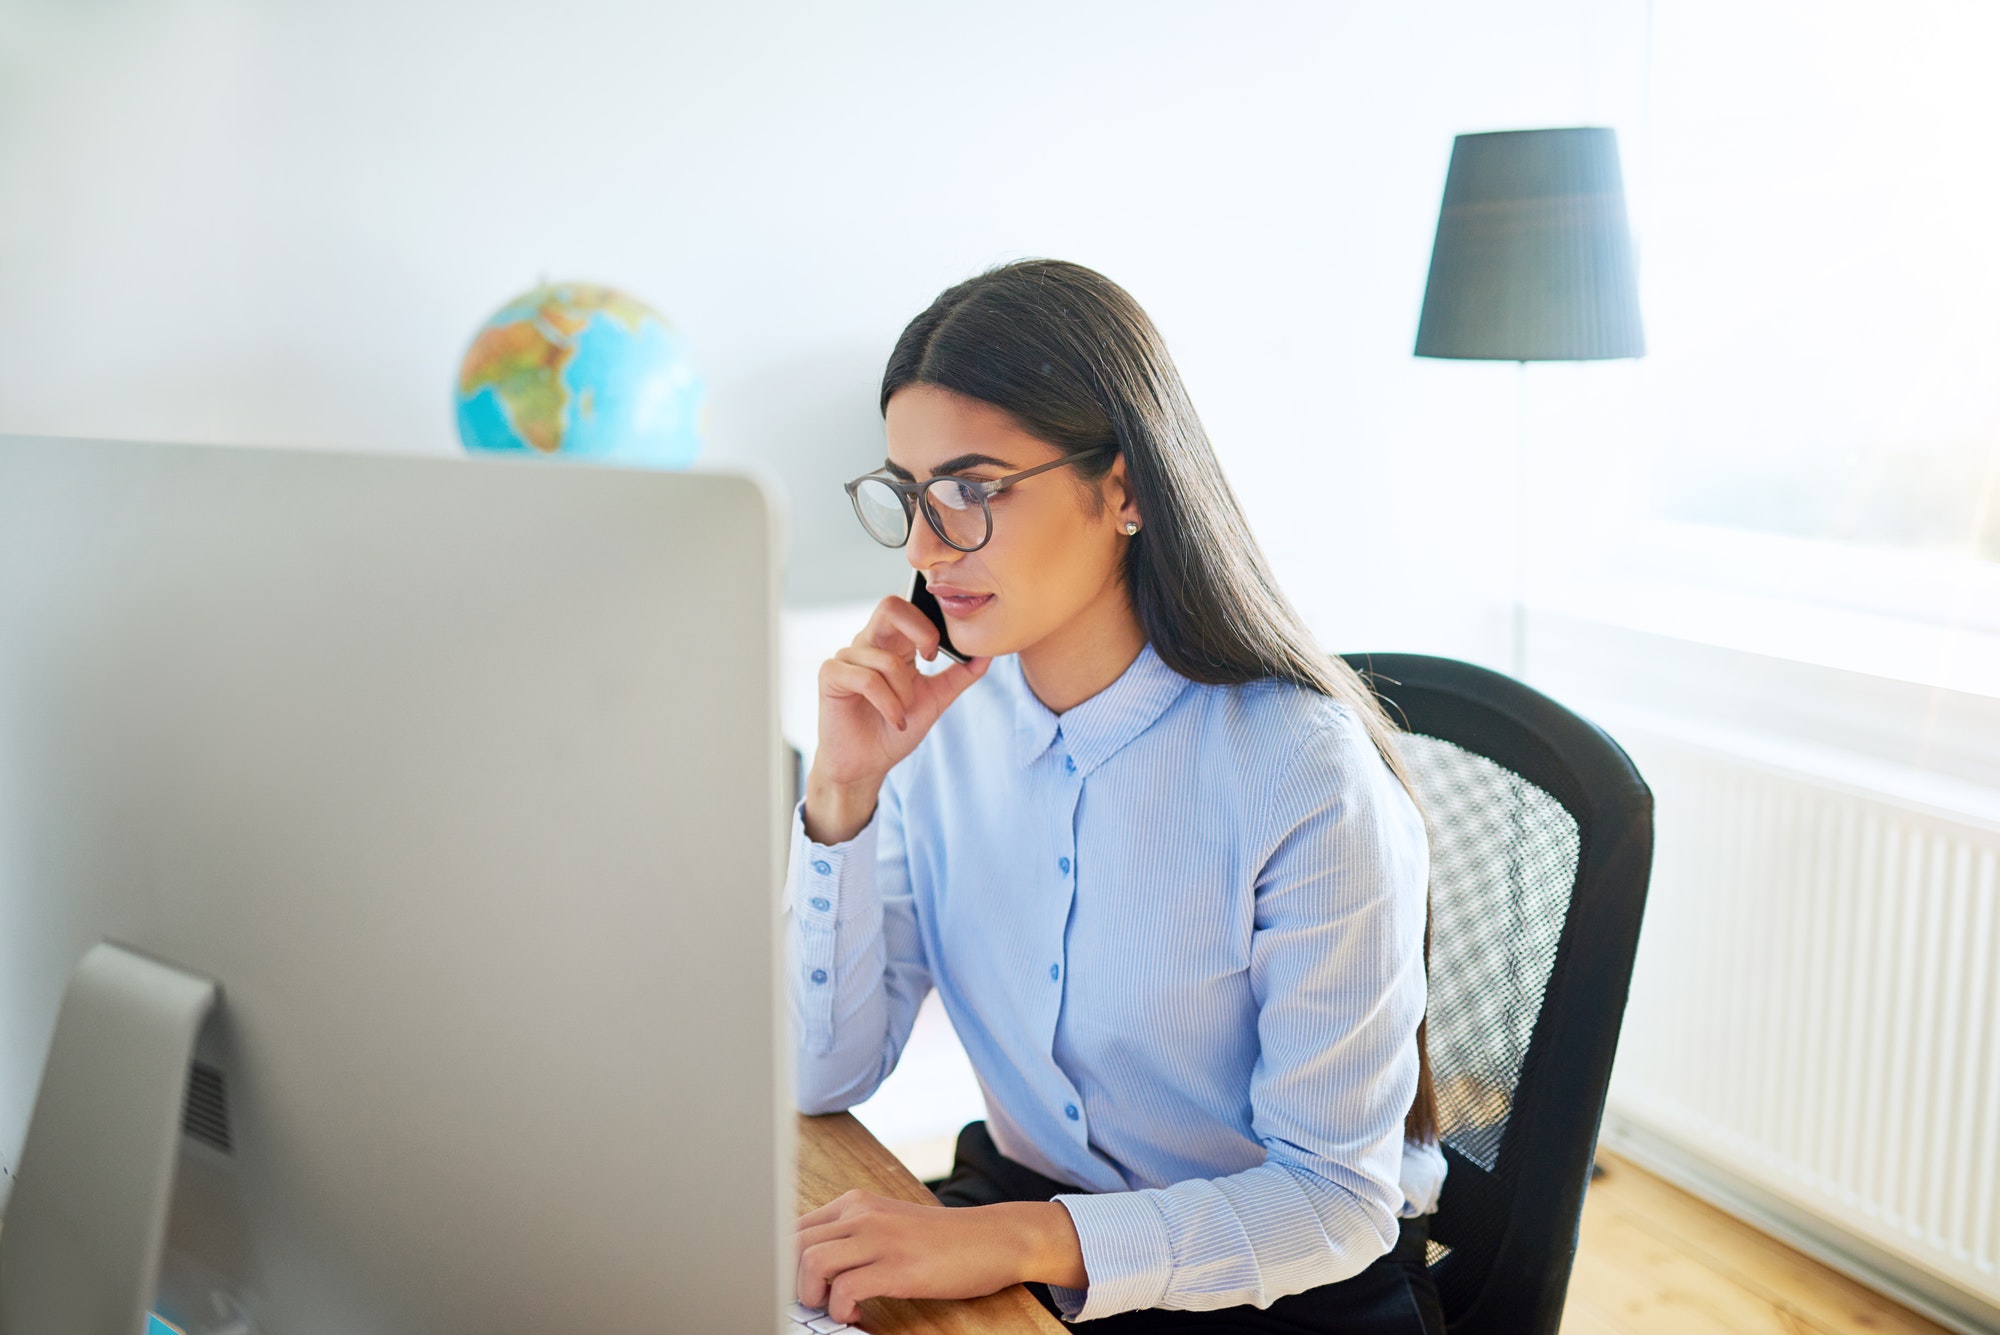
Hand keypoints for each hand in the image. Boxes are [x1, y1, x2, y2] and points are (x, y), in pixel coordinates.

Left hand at [795, 1190, 1085, 1322]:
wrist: (995, 1239)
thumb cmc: (944, 1239)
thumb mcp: (890, 1223)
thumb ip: (854, 1233)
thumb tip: (812, 1261)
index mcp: (857, 1202)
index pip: (795, 1227)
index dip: (787, 1263)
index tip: (798, 1286)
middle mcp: (863, 1213)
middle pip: (795, 1243)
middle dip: (794, 1280)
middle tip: (816, 1301)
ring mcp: (880, 1238)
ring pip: (812, 1262)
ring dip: (813, 1294)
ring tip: (834, 1308)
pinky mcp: (898, 1268)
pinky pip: (845, 1289)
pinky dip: (841, 1309)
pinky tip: (858, 1314)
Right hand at [805, 596, 987, 843]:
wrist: (868, 765)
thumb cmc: (895, 730)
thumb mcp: (936, 699)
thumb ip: (960, 675)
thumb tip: (987, 653)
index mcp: (893, 643)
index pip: (907, 606)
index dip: (929, 623)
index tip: (938, 654)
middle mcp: (868, 644)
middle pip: (890, 606)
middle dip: (920, 631)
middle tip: (930, 659)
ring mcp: (847, 658)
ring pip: (885, 659)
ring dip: (903, 693)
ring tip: (903, 714)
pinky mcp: (831, 676)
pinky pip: (865, 678)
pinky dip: (887, 703)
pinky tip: (894, 719)